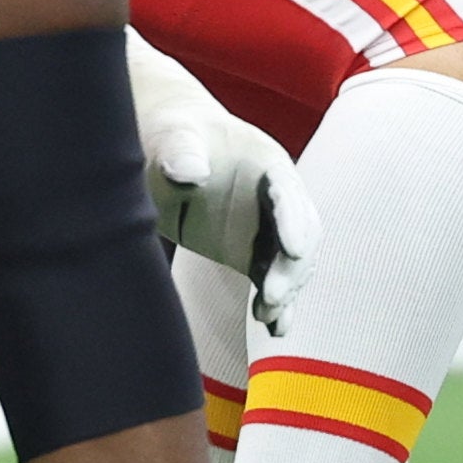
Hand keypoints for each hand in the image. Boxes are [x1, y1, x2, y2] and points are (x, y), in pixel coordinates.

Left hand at [128, 42, 311, 313]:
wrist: (163, 148)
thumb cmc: (170, 133)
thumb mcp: (171, 135)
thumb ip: (180, 150)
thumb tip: (190, 173)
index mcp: (266, 163)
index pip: (288, 192)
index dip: (293, 220)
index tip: (294, 250)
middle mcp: (276, 198)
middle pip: (299, 234)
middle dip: (292, 266)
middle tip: (272, 295)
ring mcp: (266, 228)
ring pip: (291, 263)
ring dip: (285, 290)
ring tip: (267, 315)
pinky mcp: (251, 252)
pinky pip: (271, 280)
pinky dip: (277, 305)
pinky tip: (276, 329)